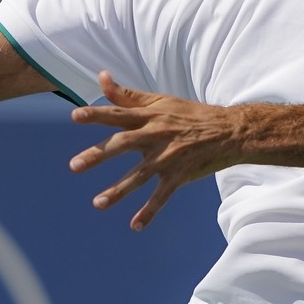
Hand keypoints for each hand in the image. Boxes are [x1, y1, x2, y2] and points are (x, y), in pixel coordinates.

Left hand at [68, 71, 241, 230]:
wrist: (229, 131)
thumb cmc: (189, 114)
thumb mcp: (160, 101)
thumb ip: (127, 95)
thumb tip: (101, 77)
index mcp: (149, 117)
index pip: (118, 114)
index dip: (97, 115)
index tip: (75, 116)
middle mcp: (155, 136)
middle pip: (123, 144)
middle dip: (98, 154)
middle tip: (74, 165)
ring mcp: (167, 158)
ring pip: (139, 176)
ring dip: (118, 190)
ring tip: (98, 203)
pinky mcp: (179, 176)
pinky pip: (162, 196)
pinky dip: (149, 212)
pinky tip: (135, 225)